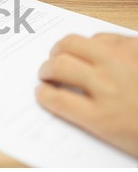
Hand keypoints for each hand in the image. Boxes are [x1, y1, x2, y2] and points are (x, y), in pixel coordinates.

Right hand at [36, 33, 137, 157]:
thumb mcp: (121, 136)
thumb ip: (89, 117)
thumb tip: (65, 97)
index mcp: (103, 117)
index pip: (55, 99)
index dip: (43, 94)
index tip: (42, 92)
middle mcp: (107, 84)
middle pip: (57, 65)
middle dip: (45, 69)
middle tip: (47, 72)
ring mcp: (122, 60)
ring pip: (72, 43)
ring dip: (61, 50)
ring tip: (63, 55)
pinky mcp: (136, 44)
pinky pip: (100, 35)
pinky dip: (91, 43)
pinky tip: (94, 51)